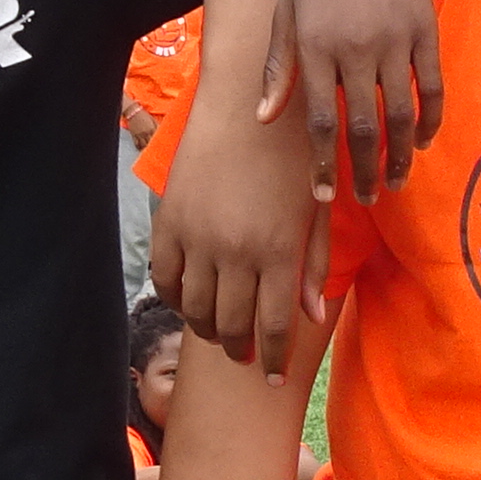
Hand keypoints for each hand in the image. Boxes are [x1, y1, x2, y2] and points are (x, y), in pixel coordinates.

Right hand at [150, 93, 337, 376]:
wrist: (246, 102)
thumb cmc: (293, 152)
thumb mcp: (315, 209)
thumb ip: (314, 263)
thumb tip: (311, 315)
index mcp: (279, 251)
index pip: (276, 326)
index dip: (274, 358)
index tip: (273, 377)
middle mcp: (236, 251)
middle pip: (232, 325)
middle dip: (240, 350)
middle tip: (246, 357)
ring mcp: (198, 237)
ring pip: (195, 308)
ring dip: (207, 329)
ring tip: (219, 332)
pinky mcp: (169, 220)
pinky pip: (165, 277)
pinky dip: (176, 298)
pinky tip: (190, 302)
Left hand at [275, 0, 442, 198]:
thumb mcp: (286, 11)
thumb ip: (277, 67)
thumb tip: (263, 117)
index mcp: (316, 46)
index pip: (319, 120)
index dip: (323, 163)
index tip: (325, 195)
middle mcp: (355, 48)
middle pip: (363, 126)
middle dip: (363, 170)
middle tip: (365, 197)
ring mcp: (395, 40)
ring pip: (401, 114)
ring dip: (399, 155)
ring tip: (394, 182)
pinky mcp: (425, 31)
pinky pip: (431, 86)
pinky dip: (430, 120)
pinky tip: (423, 142)